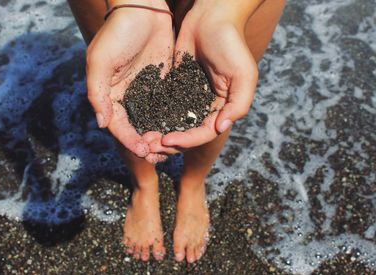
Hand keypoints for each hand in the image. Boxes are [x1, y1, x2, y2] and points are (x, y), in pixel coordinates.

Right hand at [86, 1, 172, 161]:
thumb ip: (98, 93)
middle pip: (136, 128)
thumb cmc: (117, 32)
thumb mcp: (100, 61)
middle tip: (160, 153)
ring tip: (171, 147)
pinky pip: (166, 106)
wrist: (142, 9)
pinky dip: (171, 120)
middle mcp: (127, 96)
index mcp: (110, 94)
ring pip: (152, 121)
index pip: (118, 125)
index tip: (143, 151)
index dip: (129, 141)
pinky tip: (181, 129)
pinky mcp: (162, 83)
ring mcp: (145, 91)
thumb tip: (101, 124)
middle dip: (147, 143)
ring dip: (160, 136)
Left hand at [159, 0, 258, 149]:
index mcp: (223, 108)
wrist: (211, 17)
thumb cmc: (231, 44)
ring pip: (174, 123)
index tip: (168, 140)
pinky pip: (165, 107)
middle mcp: (206, 107)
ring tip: (144, 139)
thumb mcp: (243, 74)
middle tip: (150, 146)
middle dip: (170, 142)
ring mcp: (190, 97)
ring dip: (160, 133)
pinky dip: (155, 117)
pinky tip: (142, 122)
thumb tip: (222, 127)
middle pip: (187, 132)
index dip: (188, 140)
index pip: (205, 132)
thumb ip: (238, 104)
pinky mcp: (176, 87)